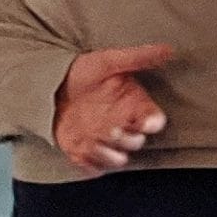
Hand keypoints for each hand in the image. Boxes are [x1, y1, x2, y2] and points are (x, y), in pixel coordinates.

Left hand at [55, 44, 171, 174]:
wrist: (48, 86)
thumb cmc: (81, 72)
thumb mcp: (108, 61)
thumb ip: (139, 57)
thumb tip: (169, 49)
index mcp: (134, 107)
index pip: (154, 122)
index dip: (151, 122)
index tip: (143, 119)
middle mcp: (122, 127)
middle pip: (137, 142)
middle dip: (127, 137)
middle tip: (113, 127)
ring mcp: (104, 143)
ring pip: (118, 159)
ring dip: (111, 153)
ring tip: (98, 138)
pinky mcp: (85, 154)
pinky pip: (96, 167)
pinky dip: (93, 161)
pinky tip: (83, 146)